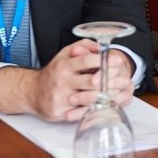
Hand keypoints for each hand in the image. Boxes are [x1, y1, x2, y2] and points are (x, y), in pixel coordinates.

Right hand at [0, 40, 134, 121]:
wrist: (32, 92)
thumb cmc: (54, 72)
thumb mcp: (65, 54)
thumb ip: (83, 46)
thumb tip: (101, 46)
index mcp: (64, 66)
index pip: (86, 61)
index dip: (104, 60)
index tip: (118, 60)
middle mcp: (62, 81)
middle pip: (91, 81)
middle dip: (111, 79)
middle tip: (125, 78)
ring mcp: (61, 98)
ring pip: (89, 97)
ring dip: (108, 94)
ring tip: (121, 91)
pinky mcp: (61, 112)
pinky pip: (83, 111)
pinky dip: (97, 107)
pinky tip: (108, 103)